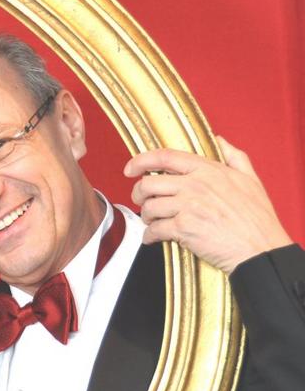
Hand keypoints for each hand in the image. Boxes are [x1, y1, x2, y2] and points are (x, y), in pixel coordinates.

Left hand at [125, 135, 292, 273]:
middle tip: (142, 201)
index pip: (165, 157)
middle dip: (139, 193)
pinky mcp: (183, 228)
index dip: (141, 161)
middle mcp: (195, 185)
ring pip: (149, 206)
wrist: (261, 250)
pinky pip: (153, 229)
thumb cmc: (257, 219)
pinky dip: (149, 235)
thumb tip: (219, 140)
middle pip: (148, 183)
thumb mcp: (251, 180)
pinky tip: (153, 238)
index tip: (130, 168)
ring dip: (146, 216)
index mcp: (208, 170)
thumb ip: (234, 156)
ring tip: (153, 221)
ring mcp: (188, 206)